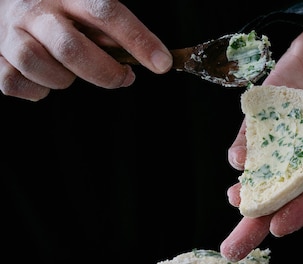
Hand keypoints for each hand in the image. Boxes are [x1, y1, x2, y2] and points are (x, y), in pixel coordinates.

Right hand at [0, 0, 172, 100]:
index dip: (137, 39)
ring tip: (69, 74)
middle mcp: (34, 8)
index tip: (162, 63)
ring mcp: (10, 31)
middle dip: (104, 73)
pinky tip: (43, 81)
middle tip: (123, 78)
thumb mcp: (80, 3)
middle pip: (70, 47)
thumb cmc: (53, 8)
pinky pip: (12, 82)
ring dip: (61, 79)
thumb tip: (144, 54)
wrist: (4, 0)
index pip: (105, 11)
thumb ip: (106, 25)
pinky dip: (33, 90)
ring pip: (36, 64)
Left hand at [221, 25, 302, 260]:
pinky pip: (253, 138)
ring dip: (247, 191)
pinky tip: (236, 161)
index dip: (301, 209)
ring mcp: (287, 137)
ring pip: (264, 172)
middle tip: (235, 250)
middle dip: (259, 221)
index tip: (279, 228)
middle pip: (285, 194)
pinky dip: (243, 150)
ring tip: (234, 202)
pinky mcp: (268, 118)